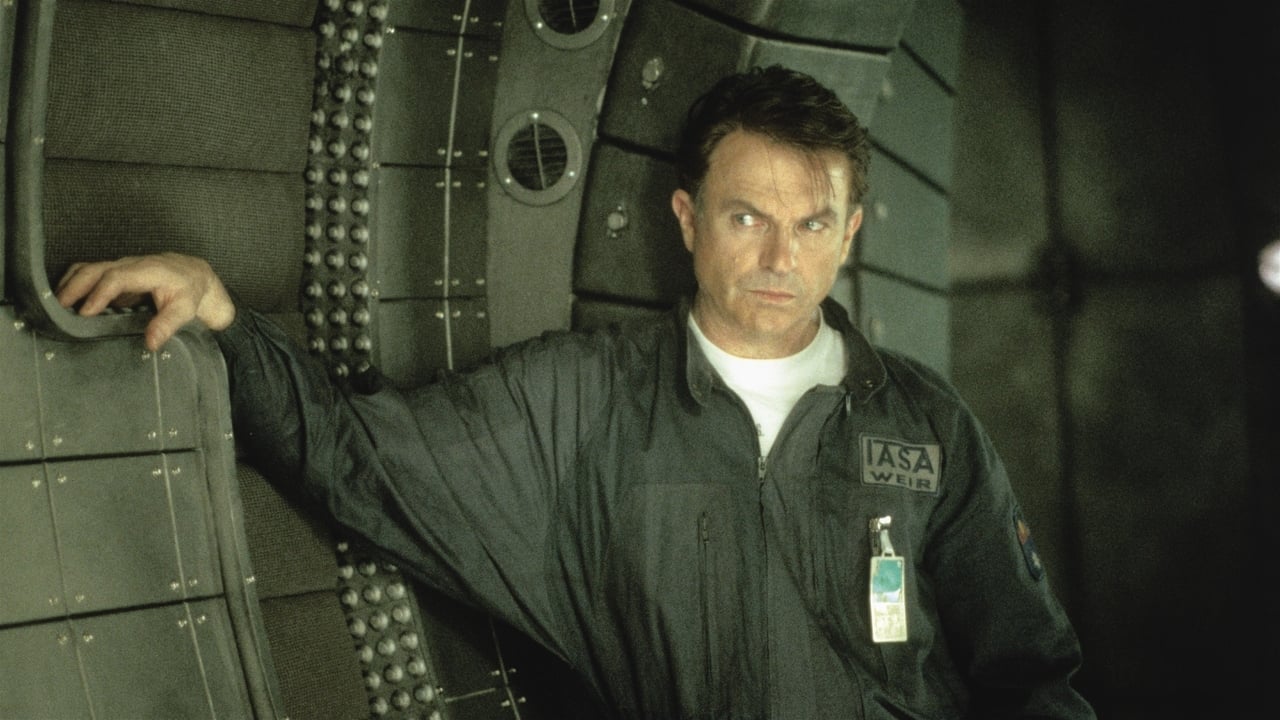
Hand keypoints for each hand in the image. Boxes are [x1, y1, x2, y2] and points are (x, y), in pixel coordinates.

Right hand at [55, 253, 236, 350]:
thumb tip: (151, 343)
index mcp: (148, 271)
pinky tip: (65, 301)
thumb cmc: (189, 291)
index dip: (99, 294)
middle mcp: (130, 265)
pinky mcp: (114, 273)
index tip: (85, 313)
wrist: (193, 275)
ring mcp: (120, 267)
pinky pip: (89, 274)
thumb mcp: (185, 309)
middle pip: (95, 269)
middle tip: (59, 310)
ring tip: (55, 306)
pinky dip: (74, 284)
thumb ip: (168, 324)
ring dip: (69, 284)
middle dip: (75, 287)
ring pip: (88, 268)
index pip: (117, 277)